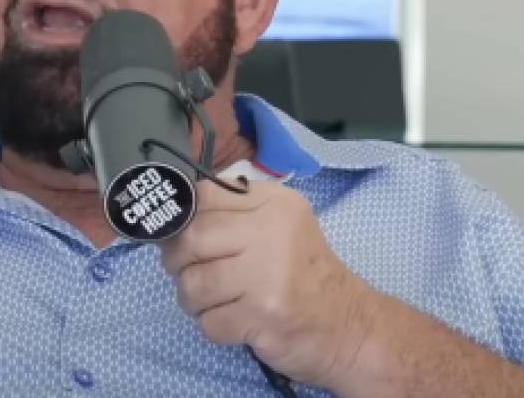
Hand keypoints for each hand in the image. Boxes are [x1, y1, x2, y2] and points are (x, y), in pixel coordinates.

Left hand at [160, 179, 378, 388]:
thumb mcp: (281, 226)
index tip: (184, 237)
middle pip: (191, 238)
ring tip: (218, 302)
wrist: (351, 327)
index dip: (183, 219)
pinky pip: (208, 322)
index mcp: (274, 203)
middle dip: (178, 262)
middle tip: (191, 273)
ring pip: (192, 284)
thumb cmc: (305, 275)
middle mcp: (270, 232)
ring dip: (194, 300)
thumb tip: (172, 218)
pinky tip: (238, 323)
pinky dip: (214, 327)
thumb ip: (235, 213)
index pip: (204, 196)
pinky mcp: (262, 316)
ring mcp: (266, 276)